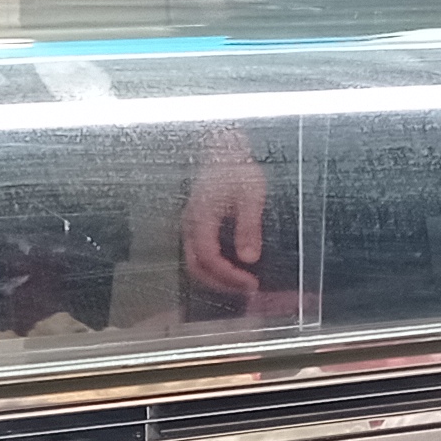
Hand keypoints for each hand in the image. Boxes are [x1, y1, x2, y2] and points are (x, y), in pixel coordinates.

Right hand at [183, 133, 275, 309]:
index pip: (208, 258)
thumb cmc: (236, 168)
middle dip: (220, 284)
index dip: (228, 276)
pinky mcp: (195, 225)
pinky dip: (213, 268)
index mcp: (201, 217)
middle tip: (246, 289)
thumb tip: (249, 258)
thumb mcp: (250, 195)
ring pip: (194, 263)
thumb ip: (249, 227)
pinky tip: (232, 269)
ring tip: (240, 283)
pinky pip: (198, 254)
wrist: (223, 151)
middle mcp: (190, 224)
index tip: (250, 283)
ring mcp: (190, 225)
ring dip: (216, 279)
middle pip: (196, 267)